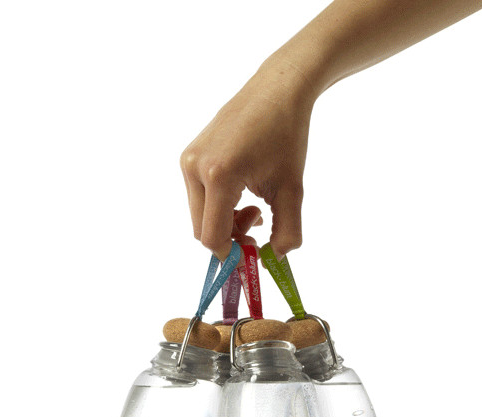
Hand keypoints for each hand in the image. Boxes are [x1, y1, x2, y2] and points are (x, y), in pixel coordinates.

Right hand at [180, 59, 315, 262]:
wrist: (277, 90)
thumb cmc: (287, 136)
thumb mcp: (293, 190)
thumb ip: (287, 232)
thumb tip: (275, 260)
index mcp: (219, 175)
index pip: (213, 237)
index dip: (232, 255)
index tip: (253, 255)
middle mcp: (195, 167)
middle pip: (202, 231)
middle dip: (230, 238)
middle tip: (258, 226)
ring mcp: (188, 160)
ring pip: (200, 217)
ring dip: (225, 223)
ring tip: (254, 207)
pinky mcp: (189, 156)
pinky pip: (198, 198)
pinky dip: (218, 206)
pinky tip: (241, 193)